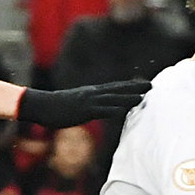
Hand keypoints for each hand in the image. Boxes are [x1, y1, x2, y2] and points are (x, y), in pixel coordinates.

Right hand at [18, 79, 149, 126]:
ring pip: (112, 99)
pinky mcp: (83, 111)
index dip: (130, 85)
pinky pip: (101, 110)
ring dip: (128, 98)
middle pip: (117, 90)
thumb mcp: (77, 104)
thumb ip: (89, 105)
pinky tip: (124, 110)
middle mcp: (93, 94)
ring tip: (143, 97)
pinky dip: (113, 109)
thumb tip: (97, 109)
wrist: (43, 106)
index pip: (115, 88)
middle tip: (151, 85)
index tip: (143, 83)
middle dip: (134, 88)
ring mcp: (89, 102)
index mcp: (92, 92)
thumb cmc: (58, 107)